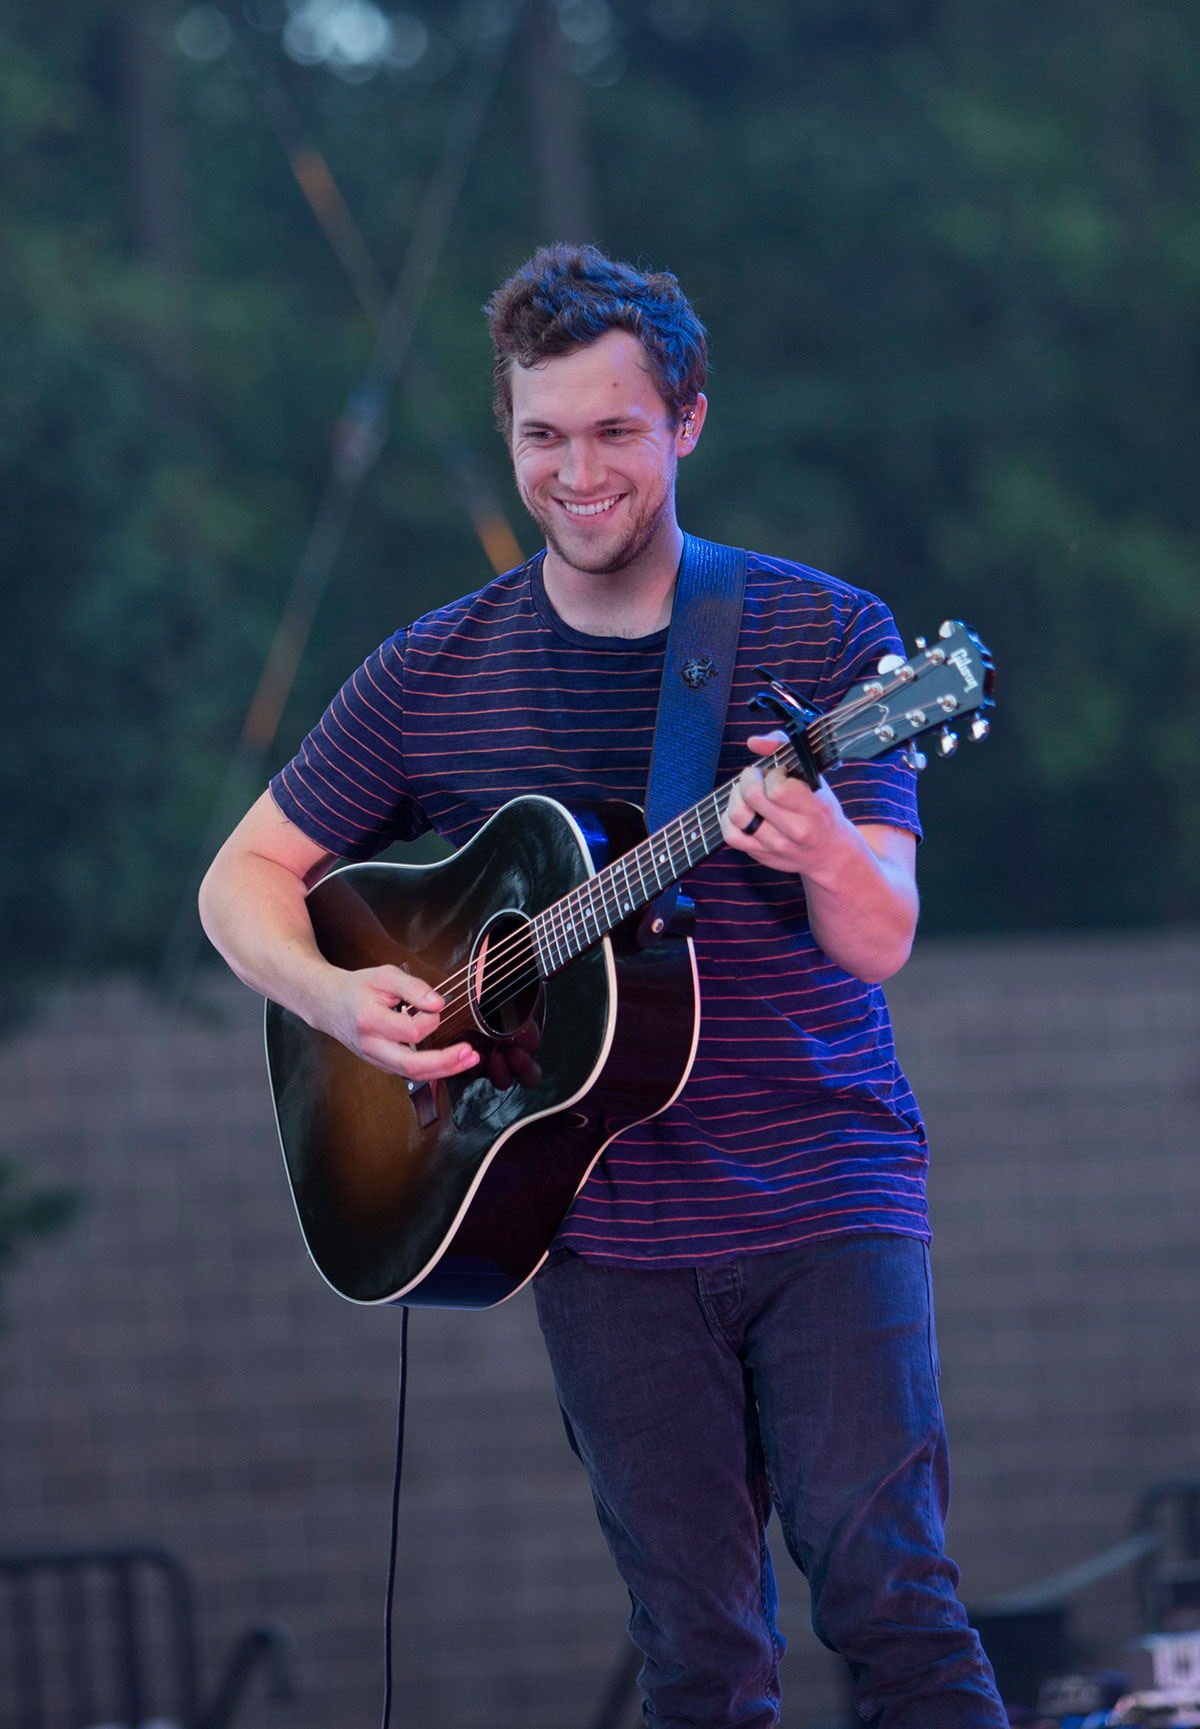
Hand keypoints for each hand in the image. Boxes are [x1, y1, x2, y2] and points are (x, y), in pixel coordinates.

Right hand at [322, 964, 480, 1080]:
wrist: (329, 1004)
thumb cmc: (358, 989)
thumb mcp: (384, 976)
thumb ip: (413, 987)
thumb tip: (438, 1003)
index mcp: (370, 1021)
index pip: (410, 1031)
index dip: (430, 1019)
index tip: (434, 1005)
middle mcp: (372, 1046)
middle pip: (412, 1065)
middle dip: (445, 1062)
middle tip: (470, 1052)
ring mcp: (376, 1059)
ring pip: (414, 1074)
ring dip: (445, 1070)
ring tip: (469, 1059)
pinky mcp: (383, 1064)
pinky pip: (411, 1073)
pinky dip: (434, 1069)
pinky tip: (452, 1060)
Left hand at [721, 731, 846, 874]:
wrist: (828, 853)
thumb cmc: (820, 809)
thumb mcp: (814, 777)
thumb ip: (785, 748)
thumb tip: (753, 742)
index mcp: (813, 810)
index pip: (777, 789)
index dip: (773, 774)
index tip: (781, 774)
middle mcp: (795, 831)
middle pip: (752, 797)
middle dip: (750, 777)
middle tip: (759, 777)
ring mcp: (776, 846)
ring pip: (738, 815)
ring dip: (737, 796)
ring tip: (748, 793)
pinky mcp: (760, 855)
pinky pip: (730, 835)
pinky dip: (729, 818)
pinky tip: (743, 811)